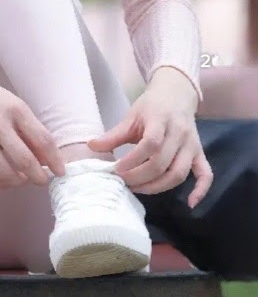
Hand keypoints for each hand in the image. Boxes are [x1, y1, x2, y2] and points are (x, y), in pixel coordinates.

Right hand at [0, 53, 64, 189]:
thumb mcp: (13, 104)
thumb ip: (29, 129)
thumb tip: (45, 159)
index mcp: (15, 109)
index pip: (42, 139)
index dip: (54, 160)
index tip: (60, 171)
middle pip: (24, 160)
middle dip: (38, 177)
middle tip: (41, 180)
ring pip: (3, 172)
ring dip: (17, 181)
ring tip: (21, 179)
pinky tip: (1, 179)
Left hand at [87, 68, 212, 207]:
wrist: (176, 93)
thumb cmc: (151, 106)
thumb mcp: (131, 116)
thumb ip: (113, 135)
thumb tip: (91, 147)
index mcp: (160, 120)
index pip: (150, 144)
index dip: (133, 160)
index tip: (117, 169)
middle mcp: (179, 134)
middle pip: (162, 163)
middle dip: (141, 177)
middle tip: (124, 182)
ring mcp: (192, 145)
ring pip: (179, 173)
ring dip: (159, 186)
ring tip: (139, 189)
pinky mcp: (200, 153)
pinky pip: (206, 174)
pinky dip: (201, 190)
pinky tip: (190, 203)